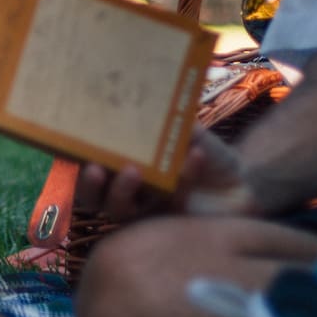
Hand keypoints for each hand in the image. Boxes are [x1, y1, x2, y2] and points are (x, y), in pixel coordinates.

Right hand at [74, 128, 258, 222]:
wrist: (241, 183)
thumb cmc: (205, 153)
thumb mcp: (186, 129)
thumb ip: (169, 117)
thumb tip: (149, 90)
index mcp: (125, 167)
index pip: (90, 167)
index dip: (76, 163)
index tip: (74, 150)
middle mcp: (130, 193)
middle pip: (95, 198)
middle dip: (90, 186)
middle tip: (97, 169)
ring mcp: (149, 212)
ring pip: (121, 210)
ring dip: (123, 191)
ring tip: (135, 170)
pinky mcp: (173, 225)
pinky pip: (171, 203)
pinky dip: (184, 177)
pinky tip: (196, 155)